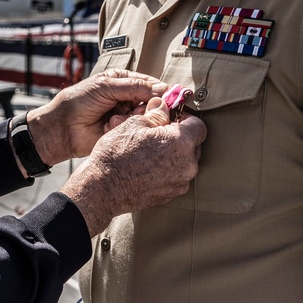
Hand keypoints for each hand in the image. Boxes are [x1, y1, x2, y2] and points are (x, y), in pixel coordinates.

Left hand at [26, 69, 167, 165]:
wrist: (63, 127)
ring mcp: (127, 116)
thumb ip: (135, 87)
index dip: (159, 89)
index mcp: (124, 82)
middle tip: (137, 108)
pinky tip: (113, 126)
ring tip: (117, 117)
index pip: (150, 83)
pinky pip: (137, 130)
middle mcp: (128, 98)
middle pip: (152, 101)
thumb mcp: (106, 87)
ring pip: (146, 116)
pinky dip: (127, 128)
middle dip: (147, 105)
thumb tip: (162, 89)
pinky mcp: (125, 133)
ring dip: (134, 117)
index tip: (169, 95)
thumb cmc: (80, 101)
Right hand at [59, 98, 205, 235]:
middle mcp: (187, 165)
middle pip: (194, 145)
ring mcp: (180, 183)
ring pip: (185, 162)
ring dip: (174, 155)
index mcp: (181, 142)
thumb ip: (156, 114)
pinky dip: (167, 170)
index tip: (172, 119)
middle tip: (159, 133)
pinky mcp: (171, 195)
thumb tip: (163, 106)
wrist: (103, 189)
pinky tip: (147, 167)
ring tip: (150, 151)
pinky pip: (176, 177)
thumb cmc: (117, 154)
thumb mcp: (134, 124)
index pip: (199, 126)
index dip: (186, 119)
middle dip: (180, 137)